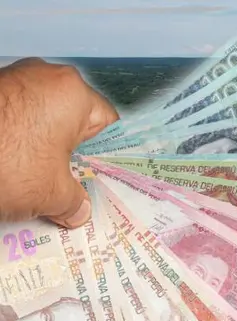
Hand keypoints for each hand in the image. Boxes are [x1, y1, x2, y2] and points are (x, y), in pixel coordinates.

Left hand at [0, 58, 118, 227]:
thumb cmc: (6, 164)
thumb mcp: (53, 194)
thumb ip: (75, 201)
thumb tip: (78, 210)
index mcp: (72, 91)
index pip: (108, 125)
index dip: (107, 156)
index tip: (104, 178)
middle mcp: (43, 76)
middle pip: (72, 122)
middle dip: (71, 156)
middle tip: (74, 189)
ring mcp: (10, 80)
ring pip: (40, 122)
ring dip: (42, 152)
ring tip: (40, 185)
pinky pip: (13, 121)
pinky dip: (15, 143)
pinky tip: (12, 171)